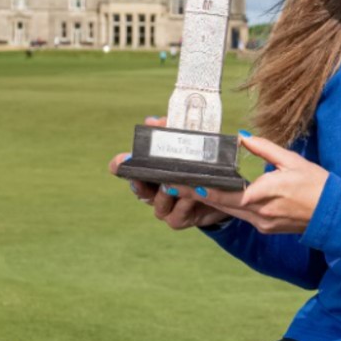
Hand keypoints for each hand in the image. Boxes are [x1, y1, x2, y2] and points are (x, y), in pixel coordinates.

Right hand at [108, 116, 231, 230]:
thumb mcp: (189, 142)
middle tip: (140, 177)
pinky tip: (191, 197)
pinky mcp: (180, 219)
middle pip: (140, 190)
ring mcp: (166, 207)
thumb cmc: (201, 164)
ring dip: (166, 194)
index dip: (121, 166)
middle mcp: (155, 191)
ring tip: (174, 184)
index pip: (130, 169)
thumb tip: (152, 121)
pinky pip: (175, 217)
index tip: (117, 163)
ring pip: (158, 205)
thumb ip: (171, 130)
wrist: (224, 191)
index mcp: (153, 172)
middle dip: (139, 183)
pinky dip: (183, 206)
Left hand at [196, 131, 327, 234]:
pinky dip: (229, 206)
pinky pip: (243, 216)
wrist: (335, 215)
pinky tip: (218, 198)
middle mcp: (260, 213)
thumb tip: (242, 137)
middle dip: (199, 194)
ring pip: (230, 211)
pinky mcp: (266, 228)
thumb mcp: (291, 161)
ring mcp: (263, 223)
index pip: (226, 193)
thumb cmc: (317, 184)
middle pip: (222, 204)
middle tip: (175, 185)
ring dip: (212, 201)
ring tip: (190, 190)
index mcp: (265, 194)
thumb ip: (264, 149)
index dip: (204, 189)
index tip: (185, 182)